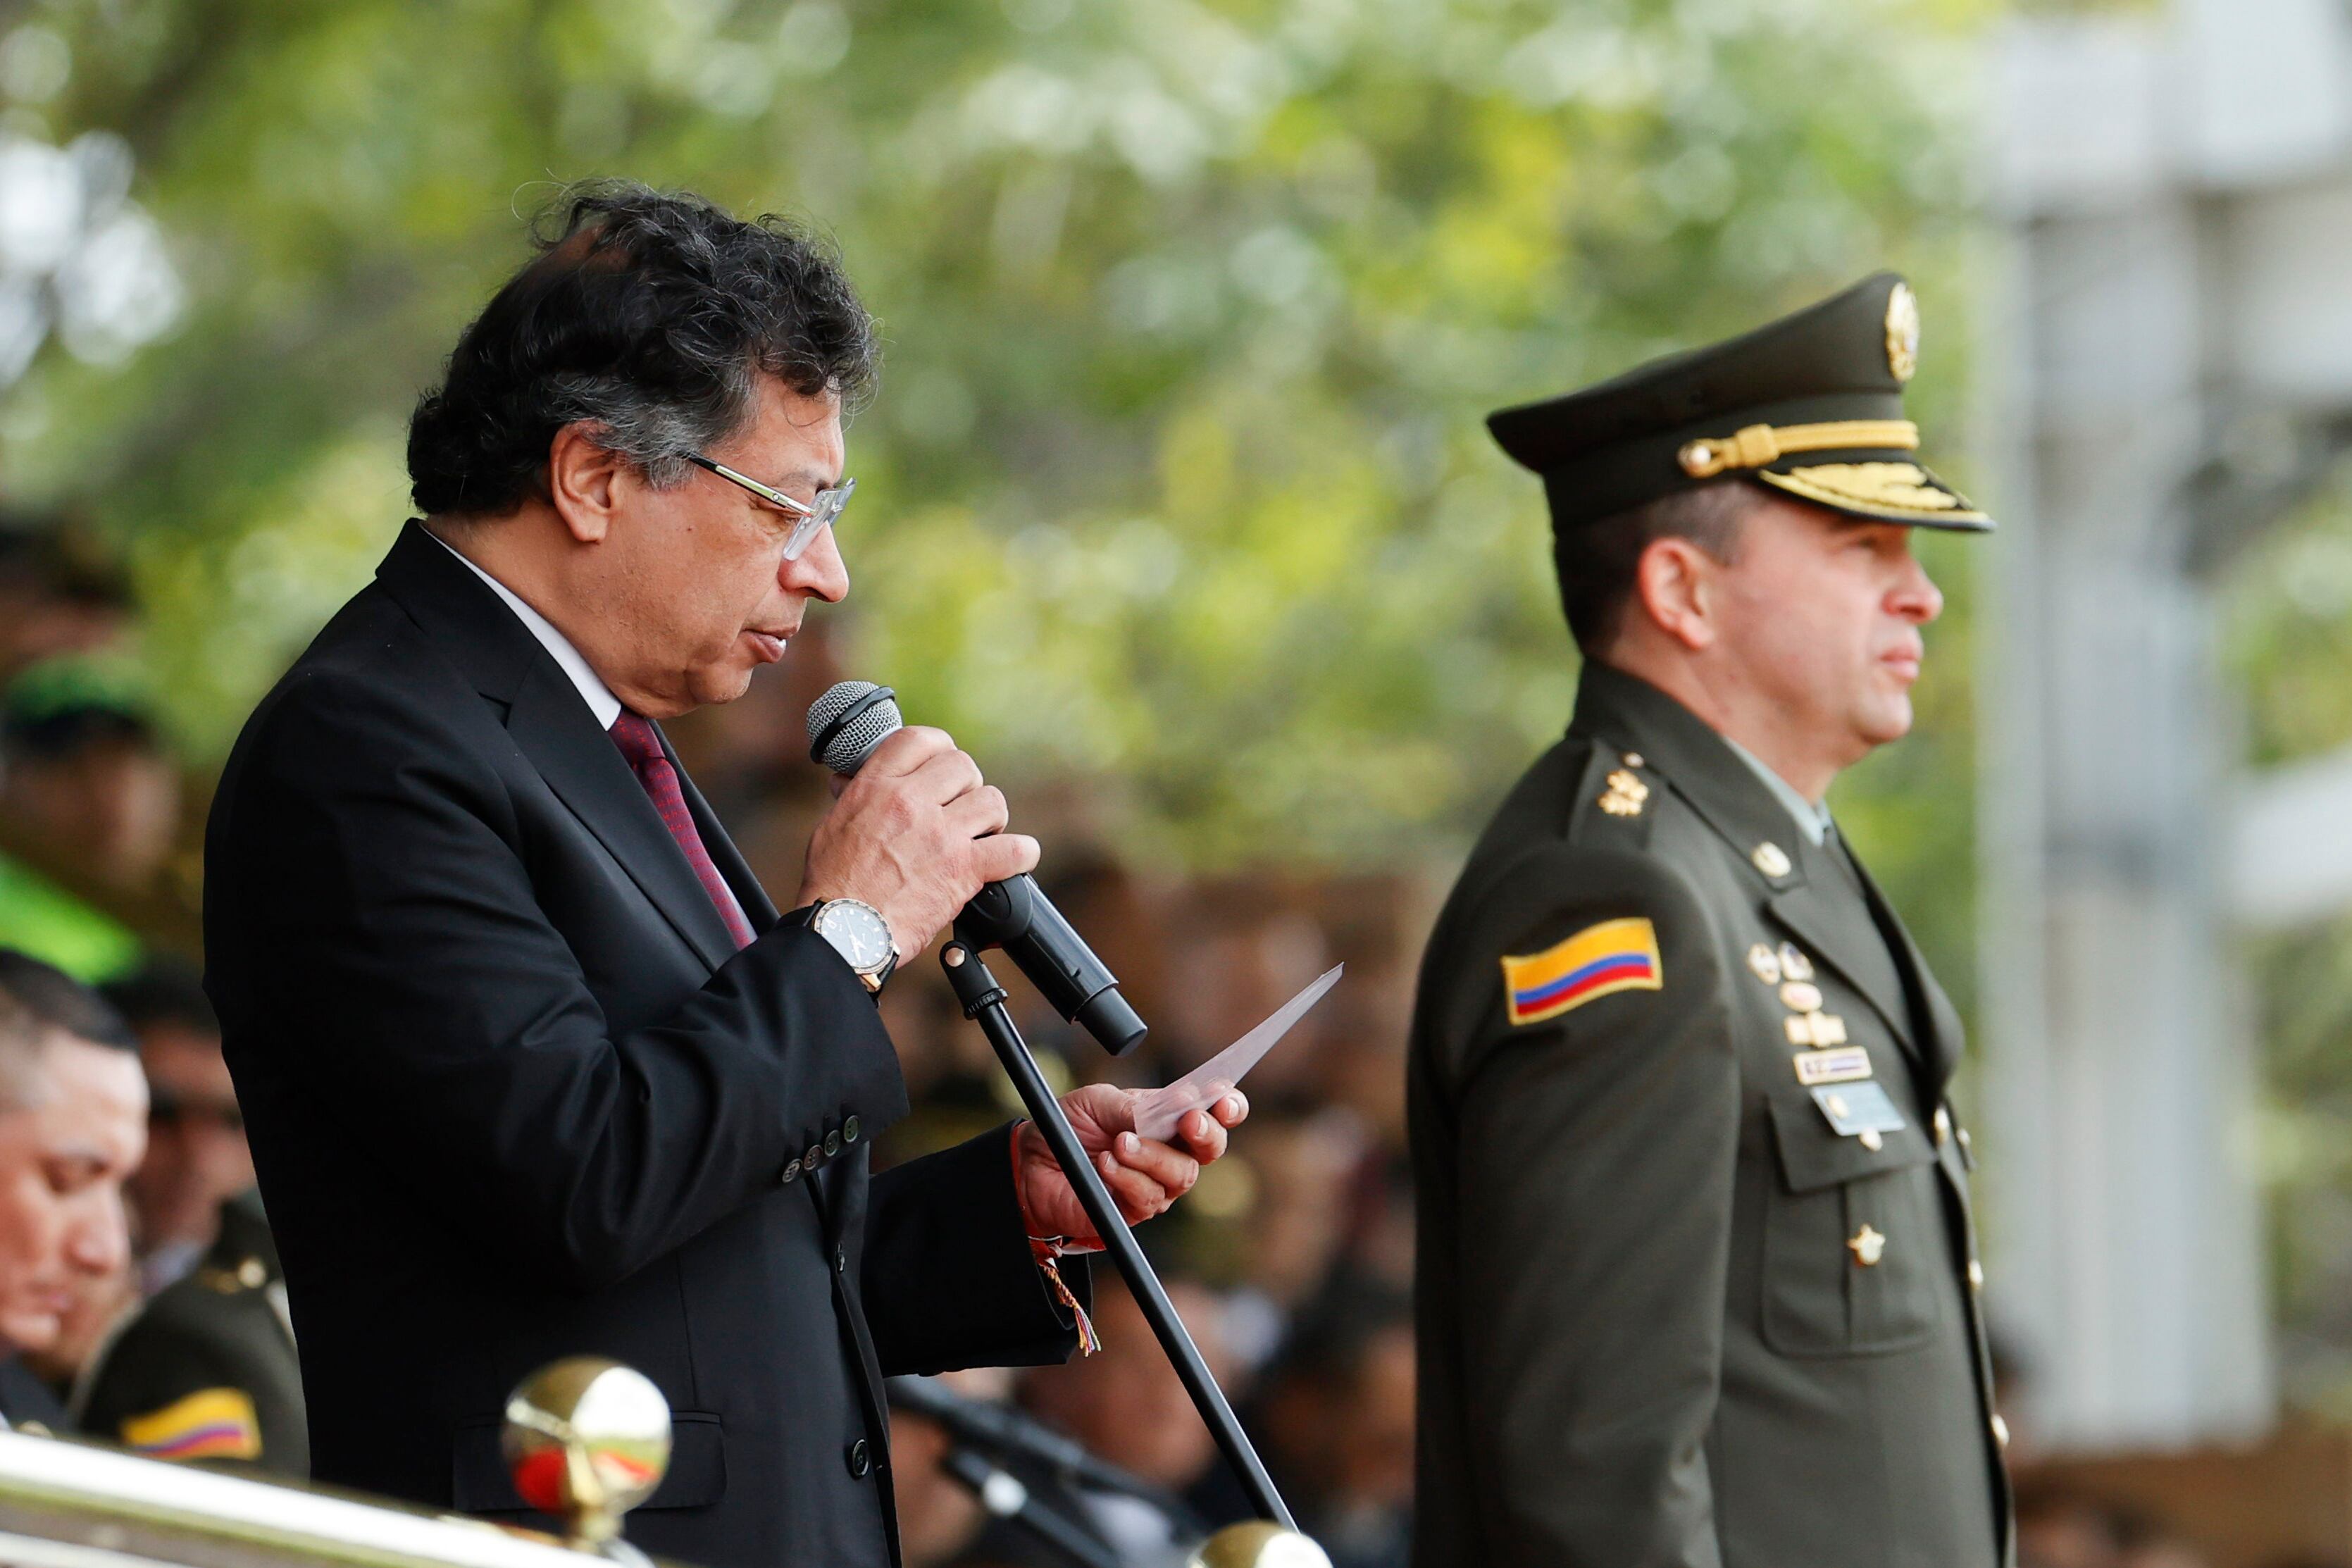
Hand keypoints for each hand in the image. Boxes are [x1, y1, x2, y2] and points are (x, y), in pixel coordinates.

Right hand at [797, 726, 1039, 958]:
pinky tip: (1014, 858)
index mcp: (877, 787)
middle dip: (965, 785)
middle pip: (962, 765)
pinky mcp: (963, 870)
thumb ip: (852, 798)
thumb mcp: (832, 826)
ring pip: (992, 800)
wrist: (844, 931)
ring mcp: (941, 835)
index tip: (941, 764)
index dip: (938, 748)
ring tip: (978, 835)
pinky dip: (1021, 855)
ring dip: (989, 817)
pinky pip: (1014, 850)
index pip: (919, 740)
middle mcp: (912, 803)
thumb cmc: (832, 885)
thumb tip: (849, 780)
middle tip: (958, 809)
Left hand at [1013, 1084, 1248, 1250]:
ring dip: (1152, 1155)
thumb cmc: (1069, 1127)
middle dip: (1205, 1133)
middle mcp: (1171, 1152)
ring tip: (1118, 1142)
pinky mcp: (1135, 1211)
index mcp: (1169, 1118)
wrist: (1032, 1163)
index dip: (1229, 1107)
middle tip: (1187, 1121)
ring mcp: (1157, 1184)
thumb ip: (1135, 1106)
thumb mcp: (1099, 1101)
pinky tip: (1105, 1165)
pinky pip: (1148, 1198)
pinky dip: (1127, 1178)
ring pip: (1181, 1175)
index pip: (1215, 1113)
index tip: (1223, 1101)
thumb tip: (1175, 1105)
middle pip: (1210, 1148)